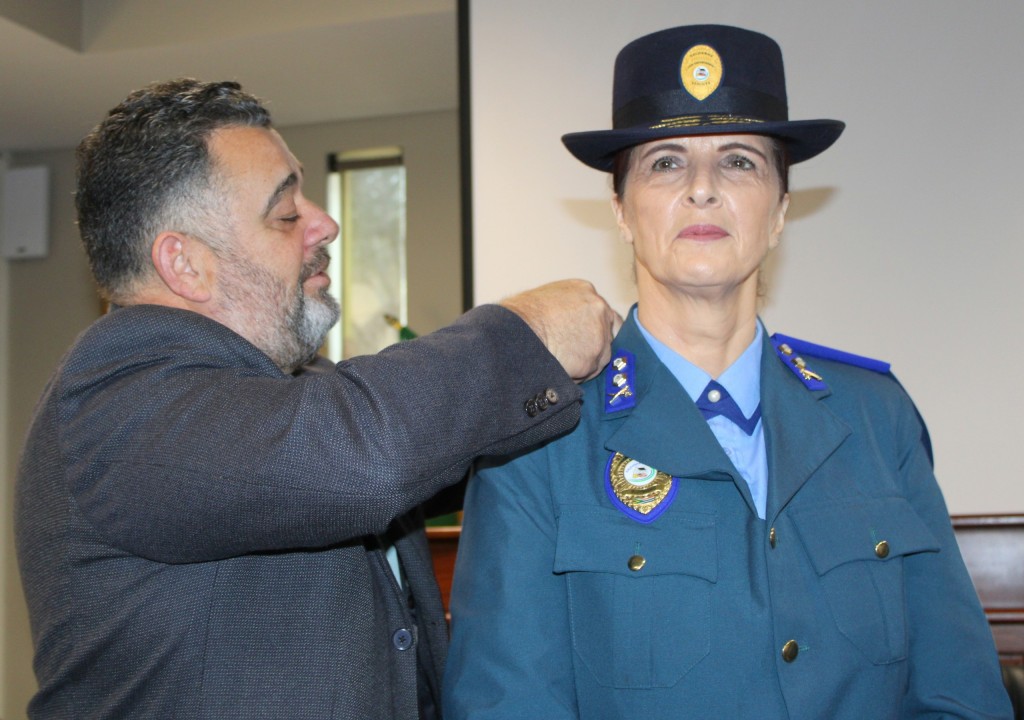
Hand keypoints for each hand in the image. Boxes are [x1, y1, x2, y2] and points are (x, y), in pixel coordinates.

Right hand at [500, 279, 621, 381]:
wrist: (516, 332)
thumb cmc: (520, 318)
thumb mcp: (546, 300)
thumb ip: (566, 309)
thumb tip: (567, 325)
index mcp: (584, 290)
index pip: (600, 311)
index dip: (591, 328)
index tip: (582, 338)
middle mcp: (598, 308)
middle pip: (608, 332)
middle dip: (594, 344)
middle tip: (574, 353)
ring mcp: (600, 332)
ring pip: (601, 354)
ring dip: (585, 361)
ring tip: (559, 359)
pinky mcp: (596, 356)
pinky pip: (591, 371)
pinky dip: (578, 374)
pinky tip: (560, 367)